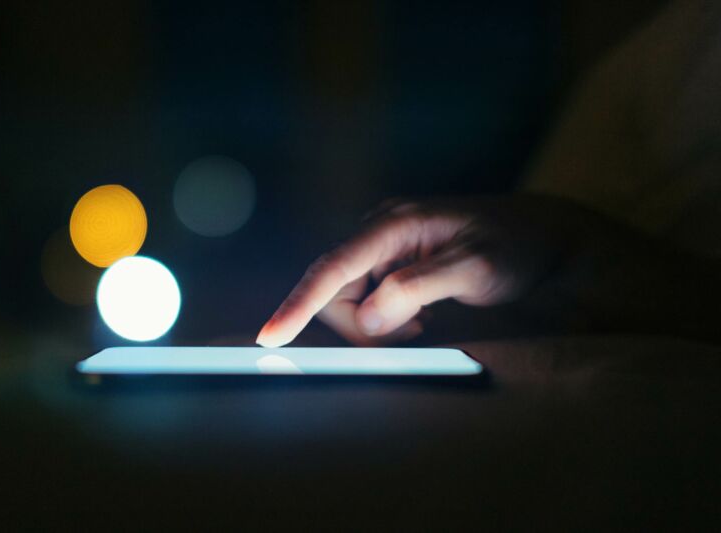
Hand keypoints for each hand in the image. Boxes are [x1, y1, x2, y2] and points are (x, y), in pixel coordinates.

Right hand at [256, 195, 568, 346]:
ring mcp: (385, 248)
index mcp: (395, 224)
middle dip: (362, 324)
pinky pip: (369, 301)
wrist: (544, 235)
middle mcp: (381, 231)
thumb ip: (420, 287)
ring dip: (379, 324)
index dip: (298, 304)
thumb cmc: (515, 244)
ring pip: (350, 301)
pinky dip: (388, 319)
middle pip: (335, 291)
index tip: (270, 336)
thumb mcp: (477, 267)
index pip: (333, 268)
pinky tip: (423, 314)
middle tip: (416, 330)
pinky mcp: (393, 264)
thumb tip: (368, 317)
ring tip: (427, 319)